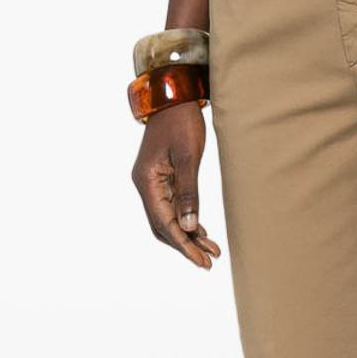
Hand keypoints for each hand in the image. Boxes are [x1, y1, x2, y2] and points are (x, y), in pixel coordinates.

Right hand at [131, 102, 219, 269]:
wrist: (173, 95)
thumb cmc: (181, 121)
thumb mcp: (188, 156)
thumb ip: (188, 192)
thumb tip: (188, 227)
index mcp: (147, 181)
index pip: (164, 222)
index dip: (183, 244)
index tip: (201, 260)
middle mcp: (145, 185)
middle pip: (163, 226)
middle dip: (185, 245)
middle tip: (209, 261)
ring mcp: (152, 182)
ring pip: (168, 219)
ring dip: (188, 236)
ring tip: (211, 251)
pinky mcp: (162, 178)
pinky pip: (172, 207)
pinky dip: (186, 221)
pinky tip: (201, 232)